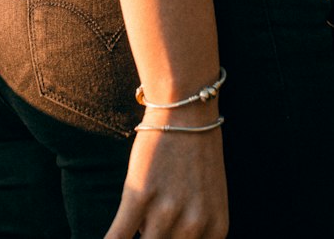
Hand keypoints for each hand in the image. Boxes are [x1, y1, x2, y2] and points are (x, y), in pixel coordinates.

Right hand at [103, 126, 227, 238]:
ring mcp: (167, 211)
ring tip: (131, 228)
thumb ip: (192, 232)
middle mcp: (194, 226)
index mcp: (215, 229)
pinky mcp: (139, 195)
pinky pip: (117, 237)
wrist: (184, 107)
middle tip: (148, 231)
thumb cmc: (194, 153)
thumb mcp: (208, 199)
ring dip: (138, 237)